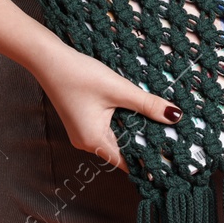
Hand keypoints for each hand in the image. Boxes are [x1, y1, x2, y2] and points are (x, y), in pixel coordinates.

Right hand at [31, 44, 182, 172]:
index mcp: (94, 141)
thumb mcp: (119, 89)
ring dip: (134, 132)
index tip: (168, 160)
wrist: (49, 60)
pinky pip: (107, 129)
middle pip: (123, 151)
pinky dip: (123, 123)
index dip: (148, 161)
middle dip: (144, 145)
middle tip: (171, 140)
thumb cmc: (79, 75)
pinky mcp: (82, 121)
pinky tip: (136, 113)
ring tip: (159, 127)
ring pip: (116, 139)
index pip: (127, 162)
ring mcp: (83, 132)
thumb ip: (148, 104)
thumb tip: (174, 116)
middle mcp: (86, 142)